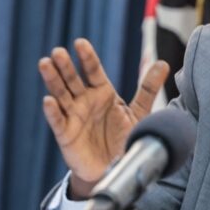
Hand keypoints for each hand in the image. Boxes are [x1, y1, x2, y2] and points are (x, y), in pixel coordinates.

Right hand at [39, 39, 168, 198]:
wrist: (116, 166)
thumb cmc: (124, 136)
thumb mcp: (139, 111)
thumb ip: (148, 88)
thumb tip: (164, 64)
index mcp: (102, 92)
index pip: (93, 71)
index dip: (87, 57)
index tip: (80, 43)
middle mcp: (85, 100)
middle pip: (72, 79)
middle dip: (65, 65)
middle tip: (58, 51)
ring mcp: (73, 116)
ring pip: (60, 94)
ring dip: (52, 80)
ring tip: (45, 64)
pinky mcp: (66, 134)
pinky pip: (58, 121)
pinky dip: (53, 111)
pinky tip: (49, 100)